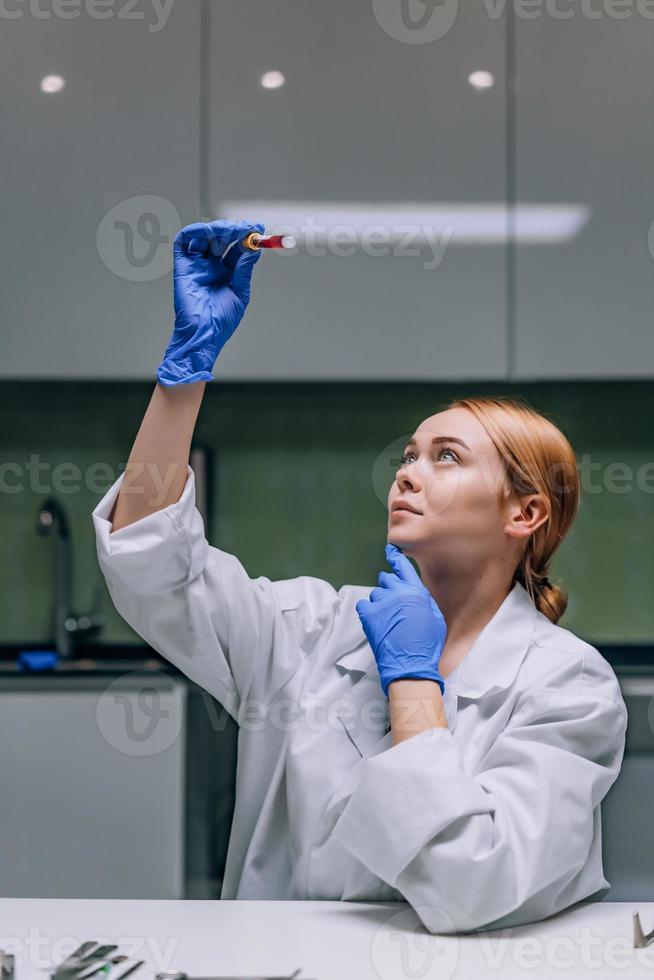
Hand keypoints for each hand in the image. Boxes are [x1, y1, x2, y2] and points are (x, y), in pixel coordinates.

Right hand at [157, 219, 264, 385]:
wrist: (204, 335)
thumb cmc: (221, 321)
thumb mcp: (240, 292)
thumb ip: (244, 269)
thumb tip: (253, 248)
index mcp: (227, 273)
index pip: (237, 248)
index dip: (247, 237)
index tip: (258, 229)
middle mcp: (212, 266)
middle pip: (222, 238)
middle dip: (234, 230)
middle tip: (246, 229)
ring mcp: (197, 265)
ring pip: (204, 236)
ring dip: (217, 228)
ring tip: (230, 230)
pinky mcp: (183, 267)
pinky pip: (184, 242)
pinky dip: (194, 231)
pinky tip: (207, 230)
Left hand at [355, 543, 446, 697]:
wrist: (411, 664)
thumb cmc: (427, 644)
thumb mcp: (435, 616)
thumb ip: (422, 598)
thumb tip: (414, 591)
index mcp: (416, 591)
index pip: (402, 567)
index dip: (395, 557)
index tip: (390, 551)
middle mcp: (398, 593)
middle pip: (387, 578)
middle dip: (390, 587)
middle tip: (394, 604)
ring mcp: (382, 603)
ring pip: (376, 593)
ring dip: (380, 602)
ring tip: (388, 619)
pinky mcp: (368, 615)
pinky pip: (364, 605)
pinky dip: (368, 611)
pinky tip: (377, 622)